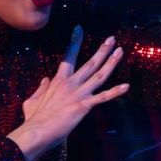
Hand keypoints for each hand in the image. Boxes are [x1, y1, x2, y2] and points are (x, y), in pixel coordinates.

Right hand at [11, 26, 128, 160]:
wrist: (36, 131)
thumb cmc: (34, 118)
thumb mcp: (33, 99)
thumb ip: (41, 88)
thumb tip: (46, 79)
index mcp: (58, 80)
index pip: (69, 56)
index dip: (75, 42)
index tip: (80, 29)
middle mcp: (71, 83)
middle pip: (91, 63)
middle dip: (103, 50)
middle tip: (112, 39)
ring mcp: (79, 93)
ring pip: (100, 75)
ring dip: (112, 63)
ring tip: (121, 52)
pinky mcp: (84, 105)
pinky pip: (103, 97)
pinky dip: (115, 92)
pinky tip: (126, 86)